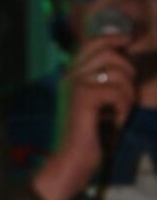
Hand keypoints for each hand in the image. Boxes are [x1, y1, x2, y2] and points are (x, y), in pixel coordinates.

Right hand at [34, 36, 136, 199]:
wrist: (70, 162)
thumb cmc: (87, 137)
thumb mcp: (96, 105)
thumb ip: (104, 83)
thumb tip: (126, 63)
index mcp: (70, 74)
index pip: (93, 42)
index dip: (114, 37)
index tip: (129, 40)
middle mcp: (70, 74)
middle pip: (109, 52)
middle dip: (128, 72)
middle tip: (127, 96)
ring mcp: (75, 84)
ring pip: (117, 73)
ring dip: (128, 95)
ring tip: (120, 114)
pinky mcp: (84, 97)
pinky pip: (118, 91)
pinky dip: (123, 108)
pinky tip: (115, 123)